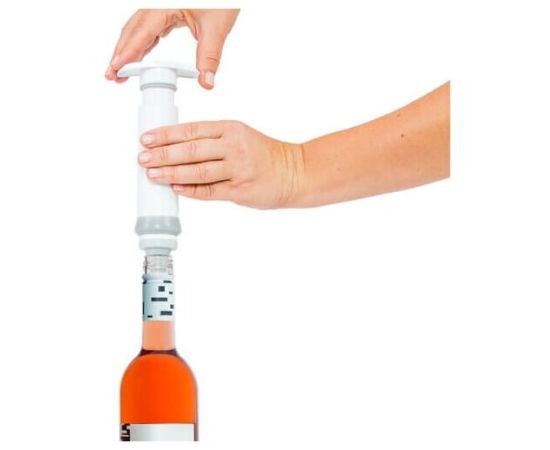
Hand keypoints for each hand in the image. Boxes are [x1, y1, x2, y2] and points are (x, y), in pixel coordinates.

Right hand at [105, 9, 238, 88]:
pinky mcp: (169, 10)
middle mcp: (158, 5)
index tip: (117, 68)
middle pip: (133, 31)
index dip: (128, 52)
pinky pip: (150, 28)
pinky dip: (143, 43)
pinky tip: (140, 56)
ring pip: (139, 29)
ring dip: (130, 49)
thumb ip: (210, 56)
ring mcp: (162, 7)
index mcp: (164, 5)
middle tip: (112, 75)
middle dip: (121, 54)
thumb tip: (206, 82)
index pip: (141, 32)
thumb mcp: (216, 27)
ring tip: (122, 70)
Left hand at [138, 121, 304, 208]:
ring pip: (198, 171)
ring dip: (171, 173)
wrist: (295, 172)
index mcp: (230, 128)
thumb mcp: (240, 137)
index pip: (192, 129)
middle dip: (163, 155)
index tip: (146, 138)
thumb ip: (212, 142)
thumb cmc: (264, 155)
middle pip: (191, 150)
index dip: (167, 135)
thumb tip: (175, 151)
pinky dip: (191, 190)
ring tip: (152, 174)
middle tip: (142, 158)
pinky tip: (176, 188)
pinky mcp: (240, 190)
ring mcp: (238, 169)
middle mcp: (233, 146)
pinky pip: (210, 191)